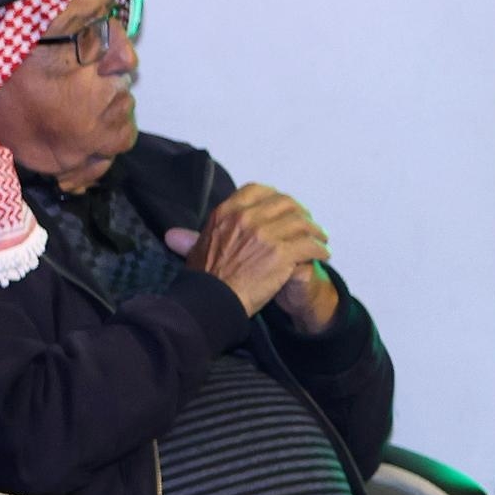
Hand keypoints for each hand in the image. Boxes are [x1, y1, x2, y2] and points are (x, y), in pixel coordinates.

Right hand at [172, 186, 329, 318]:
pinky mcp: (281, 253)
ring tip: (320, 240)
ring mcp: (265, 234)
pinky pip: (309, 245)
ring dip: (315, 231)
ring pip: (302, 223)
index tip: (284, 207)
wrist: (211, 303)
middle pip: (285, 204)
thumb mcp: (194, 253)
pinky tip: (322, 255)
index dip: (275, 197)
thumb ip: (192, 239)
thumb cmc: (202, 281)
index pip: (258, 191)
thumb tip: (172, 235)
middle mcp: (247, 218)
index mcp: (226, 213)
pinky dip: (319, 250)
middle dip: (301, 213)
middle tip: (308, 225)